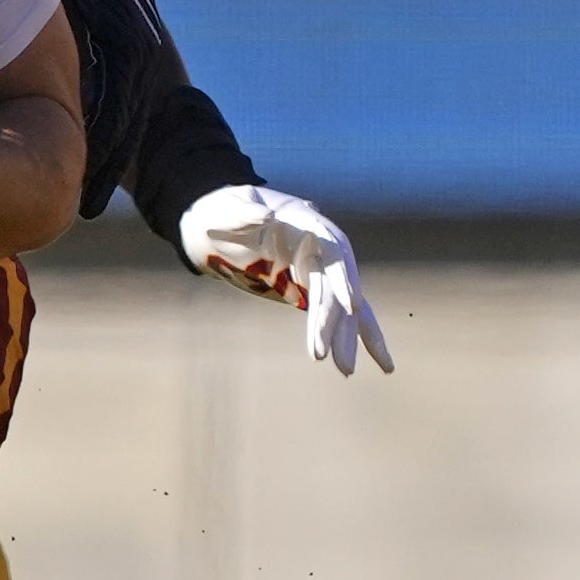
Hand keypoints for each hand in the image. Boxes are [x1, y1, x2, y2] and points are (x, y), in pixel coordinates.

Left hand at [177, 184, 391, 376]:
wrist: (216, 221)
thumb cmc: (222, 211)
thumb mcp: (226, 208)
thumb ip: (242, 212)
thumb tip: (265, 215)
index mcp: (306, 221)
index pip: (334, 249)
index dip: (343, 277)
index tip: (352, 304)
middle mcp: (320, 245)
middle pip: (337, 285)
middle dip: (335, 321)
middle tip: (328, 356)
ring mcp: (316, 267)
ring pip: (340, 305)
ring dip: (344, 337)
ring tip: (344, 371)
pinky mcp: (308, 286)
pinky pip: (333, 312)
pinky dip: (346, 335)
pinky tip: (362, 364)